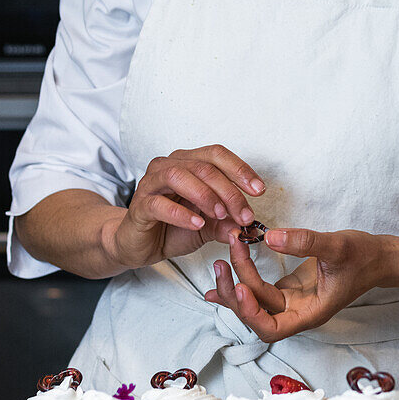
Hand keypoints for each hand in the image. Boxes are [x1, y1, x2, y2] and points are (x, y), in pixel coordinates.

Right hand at [108, 144, 265, 268]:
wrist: (139, 245)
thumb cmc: (172, 227)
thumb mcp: (209, 226)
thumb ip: (227, 221)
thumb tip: (248, 224)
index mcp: (187, 162)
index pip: (216, 154)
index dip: (240, 169)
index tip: (259, 190)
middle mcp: (169, 166)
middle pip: (203, 167)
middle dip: (229, 191)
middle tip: (244, 214)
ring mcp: (151, 183)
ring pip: (180, 176)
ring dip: (206, 196)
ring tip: (221, 215)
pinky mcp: (139, 205)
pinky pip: (159, 203)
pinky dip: (181, 213)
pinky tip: (197, 224)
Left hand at [203, 227, 395, 340]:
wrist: (378, 256)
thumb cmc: (363, 255)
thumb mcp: (337, 245)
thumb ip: (304, 241)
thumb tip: (269, 237)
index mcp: (310, 312)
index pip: (272, 328)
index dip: (252, 313)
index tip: (242, 287)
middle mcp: (297, 311)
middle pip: (256, 315)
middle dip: (236, 293)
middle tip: (223, 263)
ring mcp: (292, 301)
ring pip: (255, 300)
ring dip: (235, 284)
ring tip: (220, 262)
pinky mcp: (289, 288)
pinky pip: (258, 290)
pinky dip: (240, 282)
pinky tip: (221, 277)